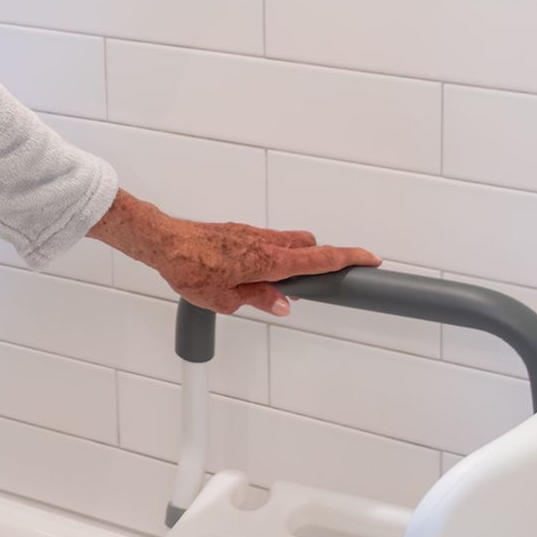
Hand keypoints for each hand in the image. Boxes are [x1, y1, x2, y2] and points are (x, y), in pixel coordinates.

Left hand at [87, 188, 376, 316]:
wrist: (164, 242)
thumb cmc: (190, 268)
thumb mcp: (226, 298)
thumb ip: (259, 299)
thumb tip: (283, 304)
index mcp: (269, 261)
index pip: (320, 259)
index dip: (349, 258)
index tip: (371, 259)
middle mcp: (266, 242)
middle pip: (309, 246)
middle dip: (319, 261)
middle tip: (318, 283)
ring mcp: (254, 234)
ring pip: (288, 242)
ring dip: (294, 258)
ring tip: (277, 284)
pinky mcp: (241, 231)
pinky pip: (269, 241)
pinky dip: (273, 254)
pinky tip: (253, 272)